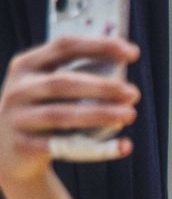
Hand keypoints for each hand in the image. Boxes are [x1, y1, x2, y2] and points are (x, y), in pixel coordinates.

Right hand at [0, 38, 139, 184]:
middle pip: (63, 83)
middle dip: (101, 87)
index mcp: (27, 65)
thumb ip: (78, 78)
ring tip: (130, 114)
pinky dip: (99, 148)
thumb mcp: (49, 89)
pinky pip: (66, 147)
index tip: (133, 52)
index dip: (99, 46)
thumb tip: (123, 78)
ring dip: (100, 114)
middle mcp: (19, 88)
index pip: (64, 47)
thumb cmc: (41, 111)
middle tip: (133, 92)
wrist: (8, 151)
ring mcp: (19, 117)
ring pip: (63, 115)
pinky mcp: (25, 146)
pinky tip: (124, 146)